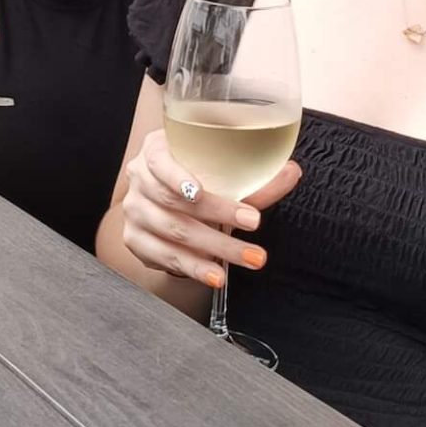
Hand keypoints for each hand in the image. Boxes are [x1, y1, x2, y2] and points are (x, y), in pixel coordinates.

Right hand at [120, 128, 298, 290]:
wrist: (167, 201)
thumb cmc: (197, 179)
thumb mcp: (221, 173)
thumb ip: (254, 177)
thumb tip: (291, 172)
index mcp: (156, 152)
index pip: (160, 162)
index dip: (177, 178)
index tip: (198, 193)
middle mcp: (140, 181)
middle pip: (173, 203)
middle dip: (217, 216)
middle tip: (253, 224)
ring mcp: (134, 213)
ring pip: (173, 234)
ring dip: (214, 249)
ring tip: (248, 258)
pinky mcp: (136, 241)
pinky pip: (164, 257)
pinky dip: (193, 268)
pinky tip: (215, 275)